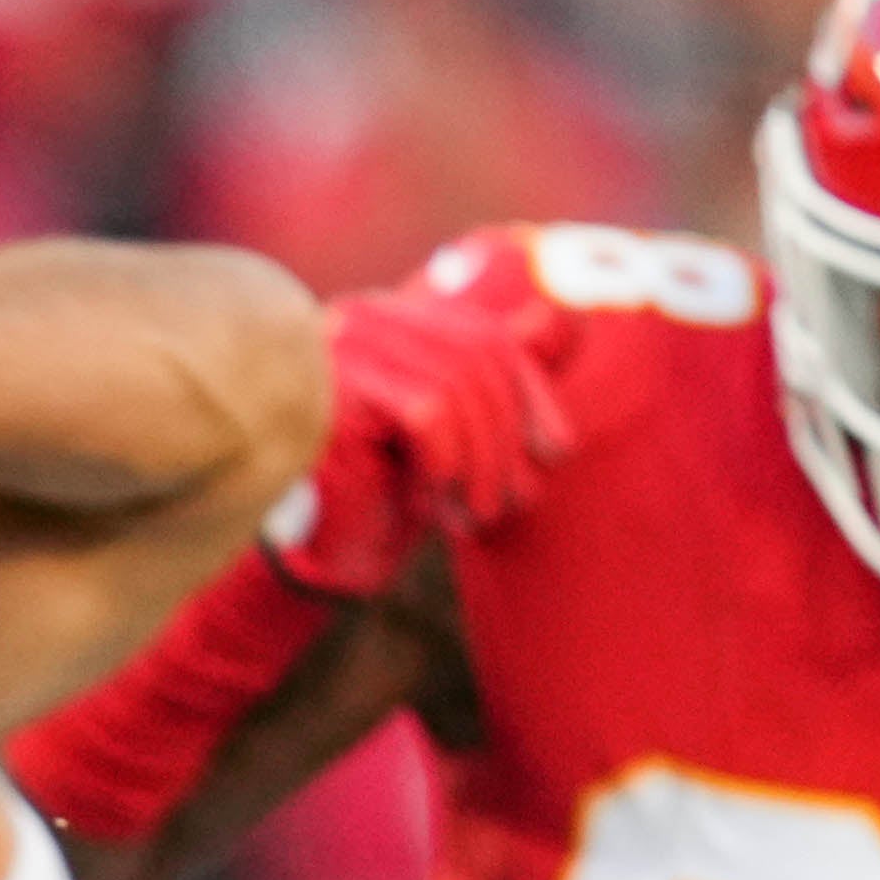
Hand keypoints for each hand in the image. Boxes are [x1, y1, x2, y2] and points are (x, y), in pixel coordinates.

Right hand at [264, 281, 580, 600]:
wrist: (316, 561)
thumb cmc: (385, 498)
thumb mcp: (461, 436)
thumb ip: (500, 378)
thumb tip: (563, 319)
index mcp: (391, 319)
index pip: (484, 336)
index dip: (532, 393)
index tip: (556, 453)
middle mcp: (361, 319)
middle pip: (476, 356)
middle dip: (508, 438)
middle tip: (514, 501)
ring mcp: (338, 349)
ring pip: (455, 388)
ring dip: (479, 464)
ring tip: (473, 516)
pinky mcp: (329, 392)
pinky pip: (426, 414)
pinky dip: (442, 467)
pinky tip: (424, 505)